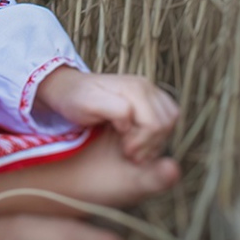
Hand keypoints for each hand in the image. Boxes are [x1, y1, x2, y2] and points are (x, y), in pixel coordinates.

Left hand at [34, 67, 178, 162]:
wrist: (69, 89)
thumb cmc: (76, 99)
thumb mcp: (88, 105)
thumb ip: (114, 110)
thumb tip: (131, 119)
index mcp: (135, 89)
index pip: (155, 124)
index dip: (142, 143)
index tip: (125, 151)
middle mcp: (146, 86)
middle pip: (166, 123)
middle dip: (150, 143)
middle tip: (130, 153)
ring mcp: (149, 91)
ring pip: (169, 121)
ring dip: (156, 140)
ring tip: (134, 149)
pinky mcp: (149, 98)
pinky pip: (166, 118)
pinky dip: (157, 134)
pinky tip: (138, 141)